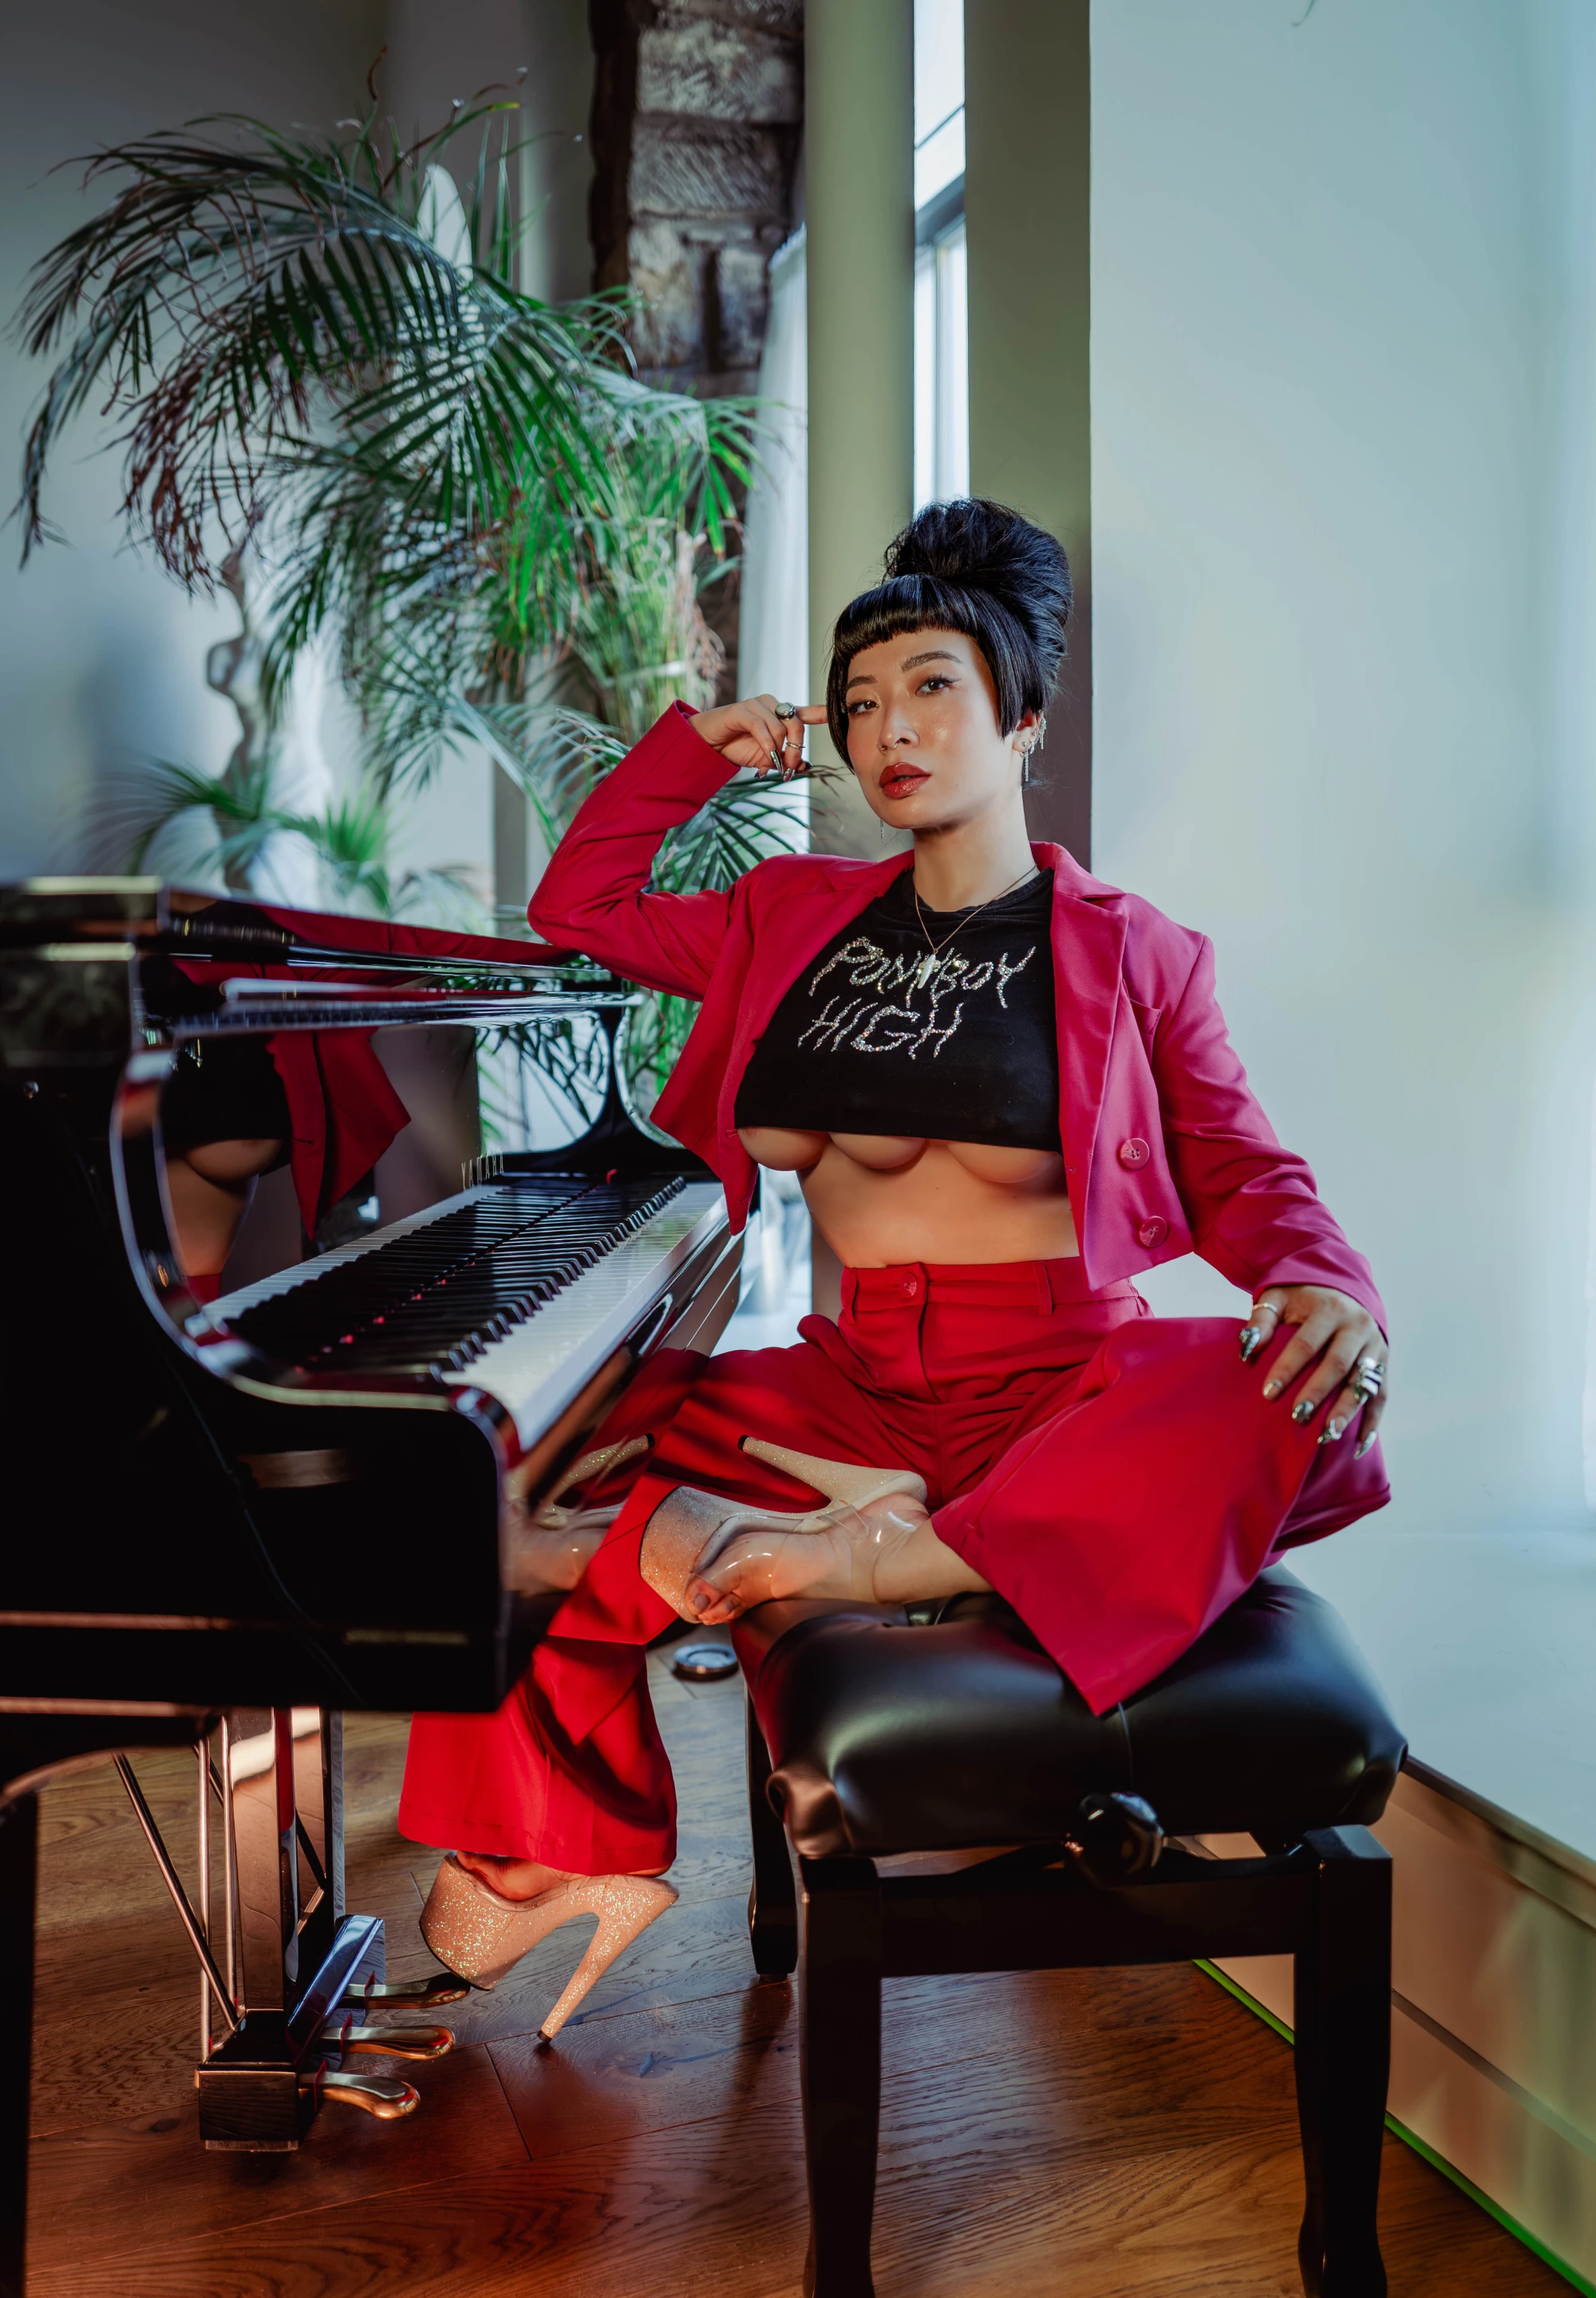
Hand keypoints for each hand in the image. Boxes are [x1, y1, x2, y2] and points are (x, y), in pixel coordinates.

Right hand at [689, 694, 828, 778]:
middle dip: (796, 750)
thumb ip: (784, 759)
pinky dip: (767, 745)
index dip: (821, 712)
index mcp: (779, 715)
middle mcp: (771, 705)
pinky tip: (767, 759)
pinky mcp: (742, 710)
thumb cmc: (737, 747)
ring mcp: (756, 705)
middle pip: (797, 724)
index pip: (804, 712)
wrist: (709, 744)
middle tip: (790, 769)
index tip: (835, 712)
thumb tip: (804, 767)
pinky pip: (762, 727)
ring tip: (773, 767)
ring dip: (780, 752)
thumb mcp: (766, 757)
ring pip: (781, 728)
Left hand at [1239, 1285, 1388, 1456]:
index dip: (1288, 1368)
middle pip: (1337, 1364)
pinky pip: (1382, 1395)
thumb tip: (1247, 1348)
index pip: (1306, 1343)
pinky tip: (1358, 1445)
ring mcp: (1374, 1346)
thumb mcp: (1278, 1299)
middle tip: (1297, 1416)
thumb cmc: (1302, 1299)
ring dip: (1346, 1411)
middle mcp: (1357, 1327)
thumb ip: (1261, 1320)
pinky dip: (1372, 1421)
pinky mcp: (1384, 1363)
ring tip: (1327, 1434)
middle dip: (1317, 1392)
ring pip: (1363, 1383)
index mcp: (1329, 1310)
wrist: (1341, 1289)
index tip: (1268, 1393)